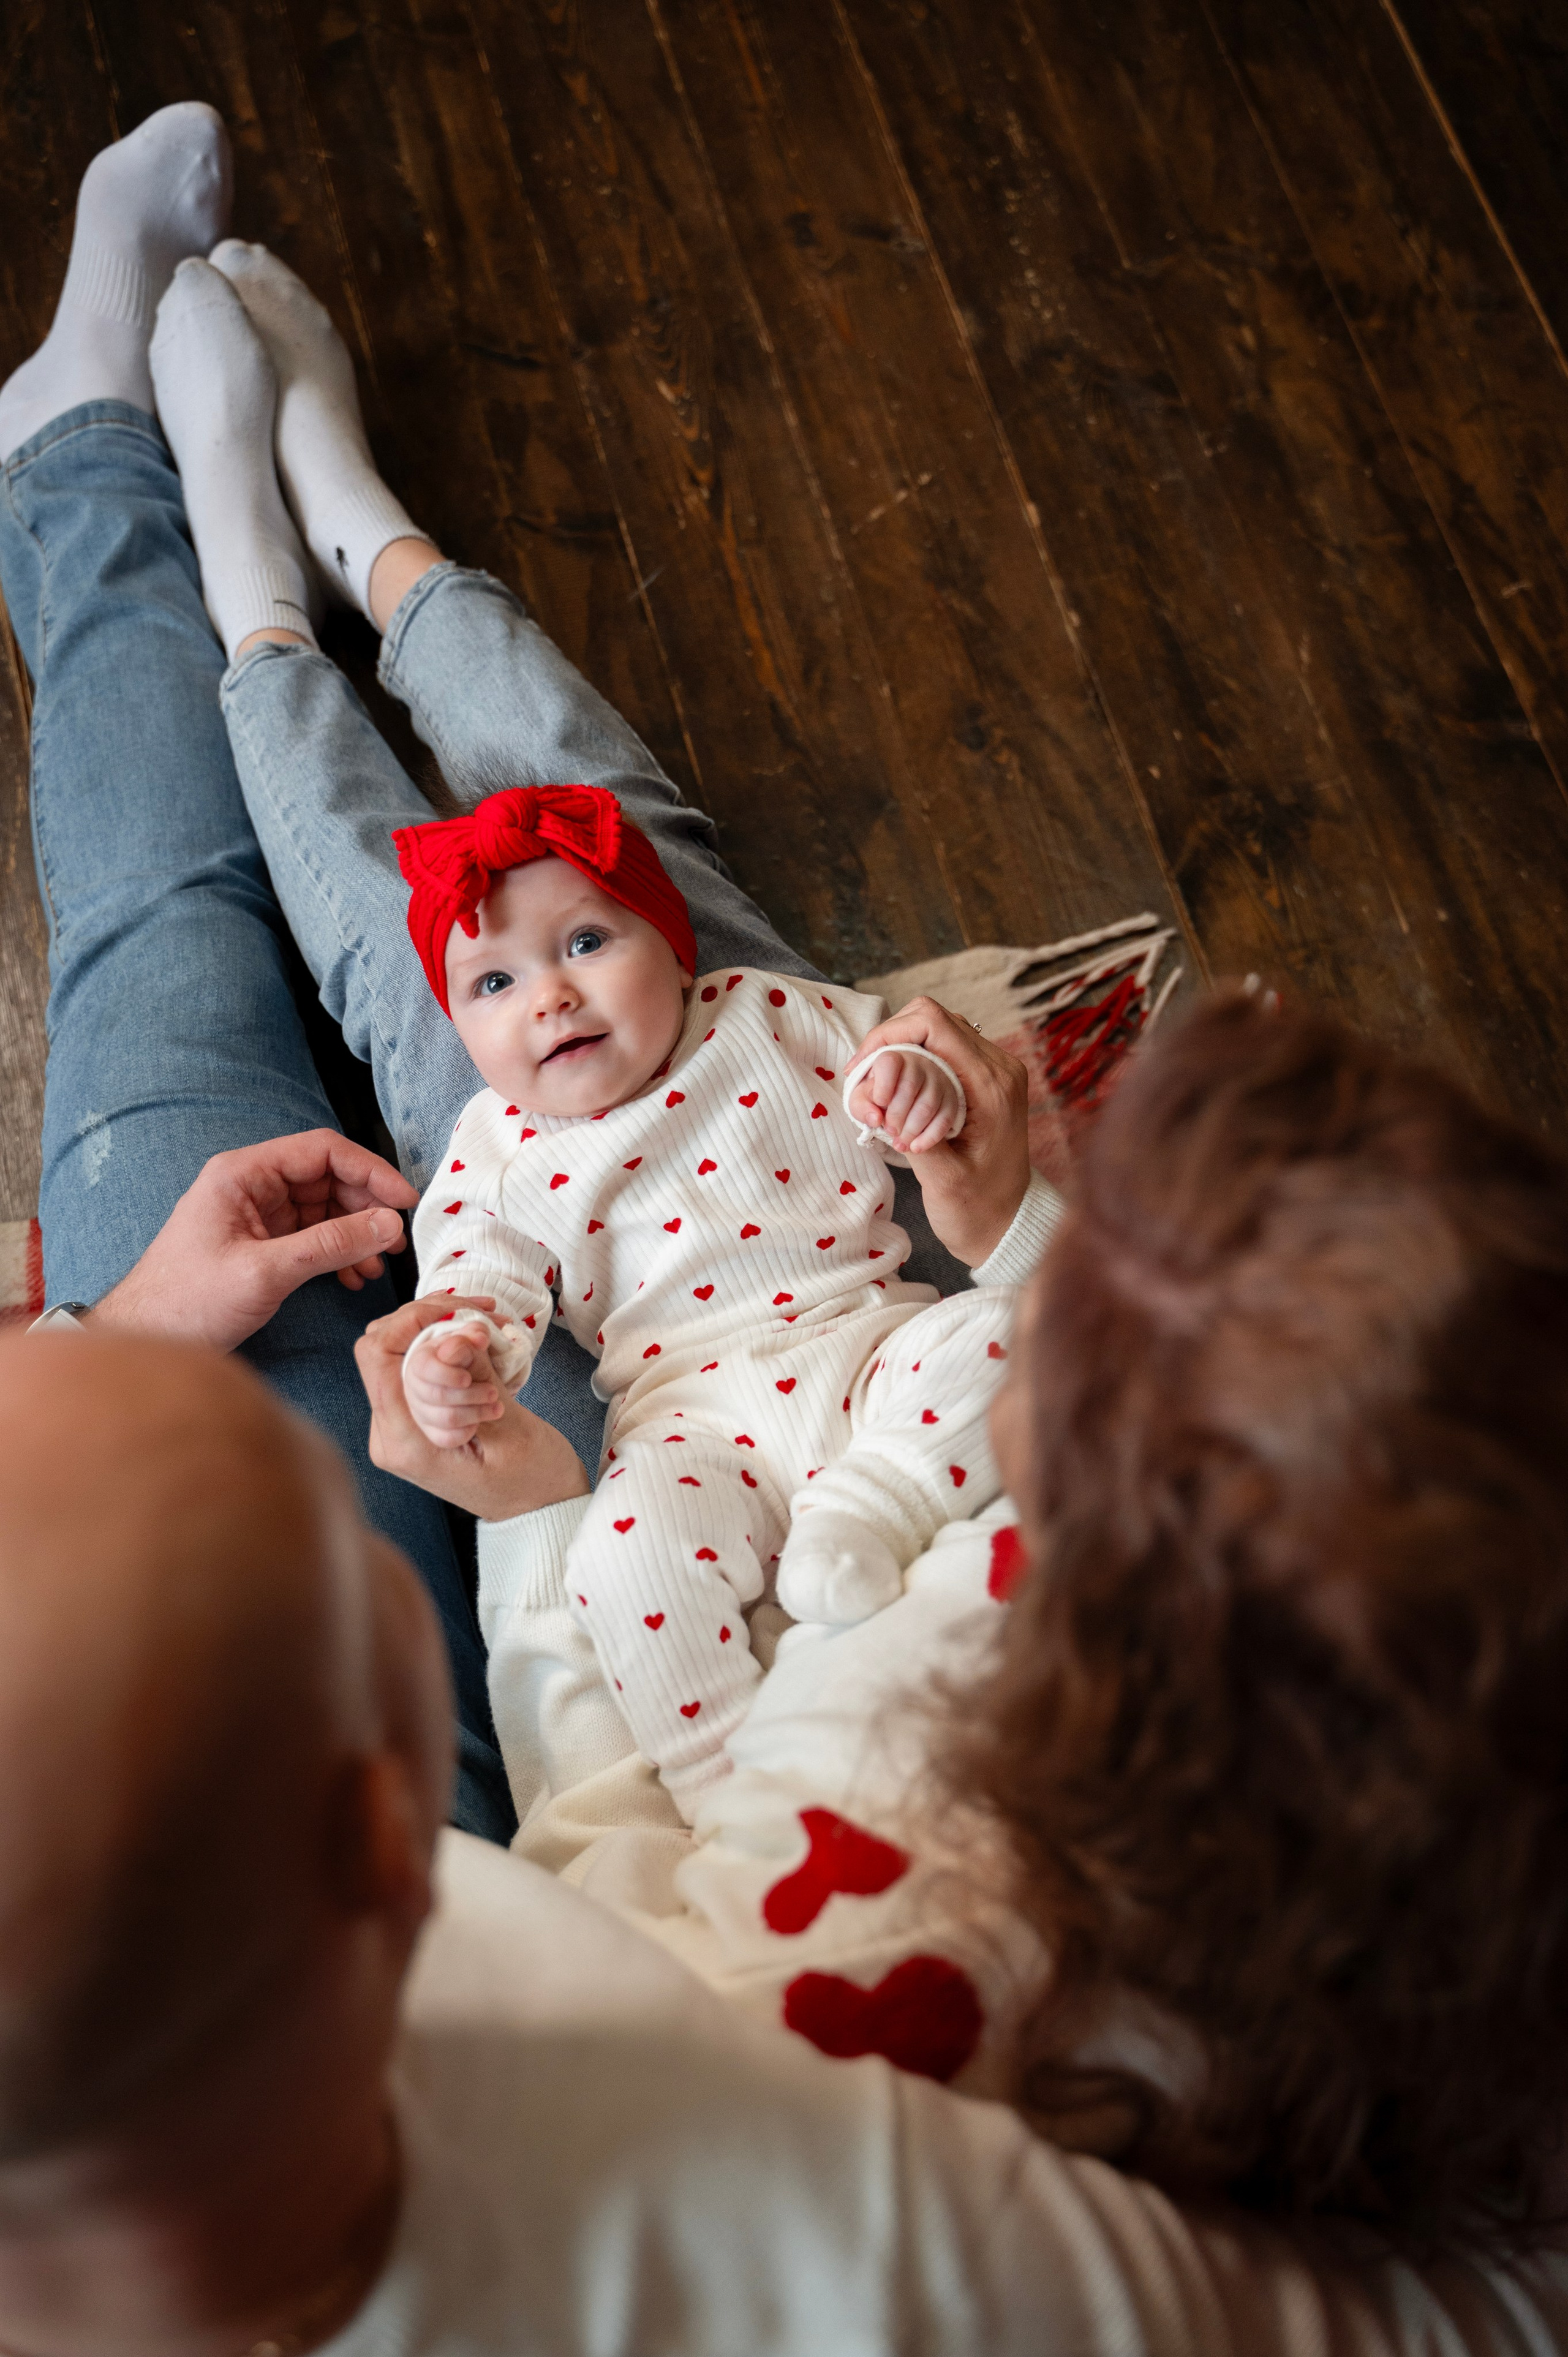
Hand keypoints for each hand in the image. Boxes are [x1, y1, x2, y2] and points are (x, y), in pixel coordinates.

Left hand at [89, 1131, 415, 1351]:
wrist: (146, 1338)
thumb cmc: (184, 1301)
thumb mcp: (265, 1271)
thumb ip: (330, 1244)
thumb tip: (387, 1225)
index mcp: (243, 1174)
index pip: (322, 1151)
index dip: (370, 1171)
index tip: (403, 1199)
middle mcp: (251, 1187)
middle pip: (328, 1178)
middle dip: (367, 1208)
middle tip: (395, 1240)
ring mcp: (257, 1216)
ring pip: (325, 1209)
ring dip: (356, 1234)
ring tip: (376, 1265)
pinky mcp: (261, 1244)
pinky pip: (313, 1236)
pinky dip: (339, 1253)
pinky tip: (354, 1277)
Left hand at [357, 1296, 590, 1520]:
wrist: (540, 1511)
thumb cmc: (533, 1481)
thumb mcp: (512, 1427)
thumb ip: (477, 1376)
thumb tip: (454, 1330)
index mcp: (406, 1443)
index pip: (378, 1357)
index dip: (414, 1322)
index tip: (463, 1315)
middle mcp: (391, 1435)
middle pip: (382, 1347)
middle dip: (430, 1323)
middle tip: (484, 1323)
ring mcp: (399, 1427)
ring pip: (397, 1350)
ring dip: (441, 1332)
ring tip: (488, 1336)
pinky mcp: (414, 1419)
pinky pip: (415, 1366)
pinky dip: (445, 1347)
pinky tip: (481, 1348)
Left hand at [847, 1049, 965, 1153]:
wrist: (903, 1099)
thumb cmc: (880, 1096)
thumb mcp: (863, 1098)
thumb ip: (861, 1105)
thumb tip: (874, 1118)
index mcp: (893, 1059)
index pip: (889, 1063)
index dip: (883, 1085)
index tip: (879, 1103)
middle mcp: (918, 1064)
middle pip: (909, 1088)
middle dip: (896, 1115)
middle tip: (889, 1130)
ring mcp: (938, 1081)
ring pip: (927, 1106)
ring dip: (911, 1130)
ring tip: (899, 1143)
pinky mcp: (950, 1100)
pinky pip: (944, 1120)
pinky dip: (929, 1138)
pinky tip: (915, 1147)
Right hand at [851, 998, 1031, 1266]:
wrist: (1008, 1225)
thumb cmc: (978, 1209)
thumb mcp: (943, 1180)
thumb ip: (913, 1133)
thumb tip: (880, 1099)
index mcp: (992, 1085)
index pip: (933, 1024)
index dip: (887, 1034)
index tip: (860, 1066)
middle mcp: (998, 1067)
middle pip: (931, 1017)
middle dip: (889, 1041)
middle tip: (863, 1078)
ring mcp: (993, 1070)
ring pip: (933, 1029)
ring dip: (898, 1050)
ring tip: (875, 1086)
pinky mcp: (983, 1079)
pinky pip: (941, 1049)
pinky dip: (911, 1061)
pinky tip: (895, 1091)